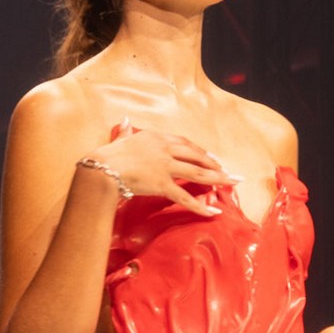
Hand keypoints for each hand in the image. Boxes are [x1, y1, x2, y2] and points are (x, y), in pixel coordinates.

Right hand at [91, 122, 241, 217]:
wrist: (101, 169)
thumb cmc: (107, 156)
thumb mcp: (119, 139)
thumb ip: (125, 131)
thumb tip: (124, 120)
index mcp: (156, 138)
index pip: (185, 143)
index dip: (201, 152)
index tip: (212, 157)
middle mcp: (164, 149)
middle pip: (196, 156)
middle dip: (215, 164)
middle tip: (229, 172)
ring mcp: (165, 167)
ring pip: (197, 173)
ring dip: (217, 179)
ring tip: (232, 183)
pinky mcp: (162, 184)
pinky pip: (184, 197)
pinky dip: (200, 206)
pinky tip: (213, 212)